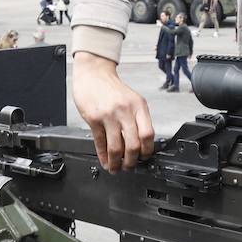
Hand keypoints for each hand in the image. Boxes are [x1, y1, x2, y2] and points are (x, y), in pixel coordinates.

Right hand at [72, 51, 154, 171]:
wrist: (93, 73)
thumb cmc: (112, 88)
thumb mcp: (132, 100)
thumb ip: (137, 118)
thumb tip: (141, 143)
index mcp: (139, 106)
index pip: (148, 134)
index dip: (147, 150)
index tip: (145, 157)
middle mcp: (125, 111)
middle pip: (133, 144)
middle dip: (132, 161)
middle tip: (130, 166)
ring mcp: (109, 115)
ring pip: (116, 147)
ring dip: (117, 163)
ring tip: (116, 168)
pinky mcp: (94, 119)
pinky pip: (100, 142)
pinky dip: (103, 156)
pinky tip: (105, 161)